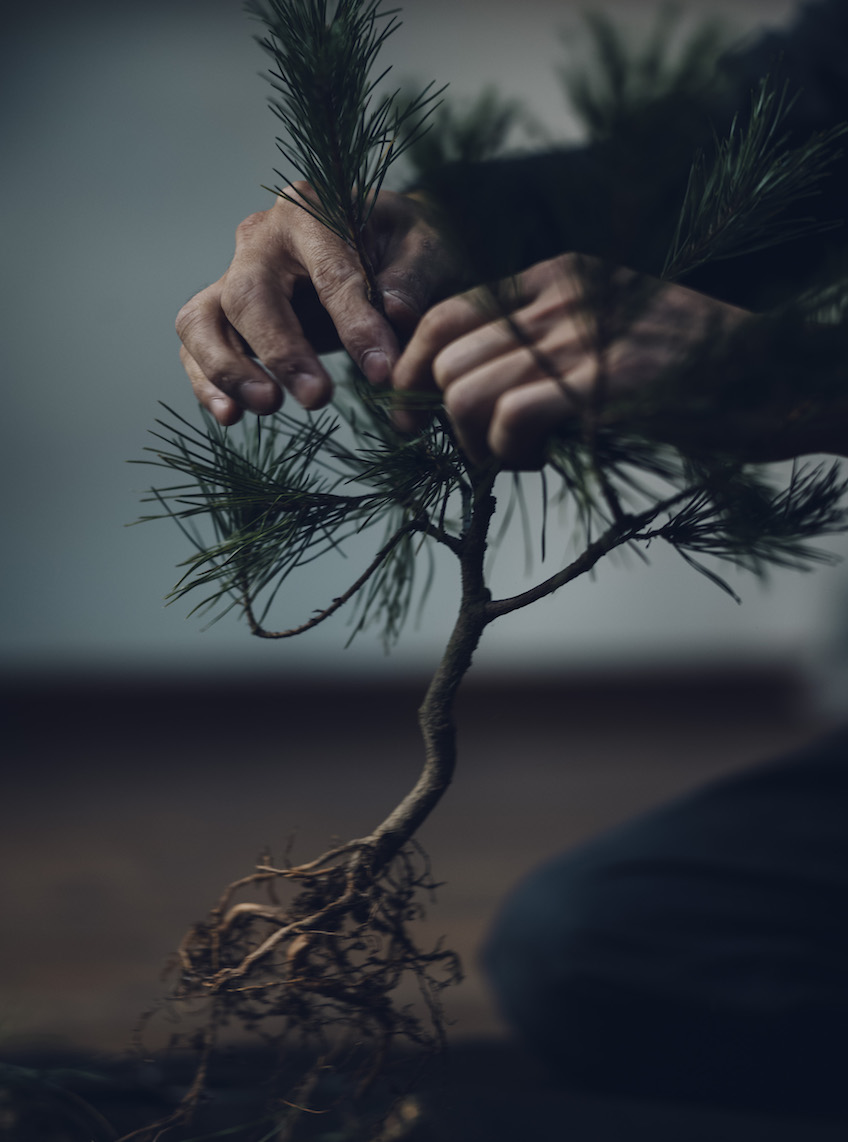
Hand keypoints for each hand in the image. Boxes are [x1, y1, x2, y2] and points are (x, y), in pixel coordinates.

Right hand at [177, 185, 455, 424]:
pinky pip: (196, 348)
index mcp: (310, 209)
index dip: (354, 324)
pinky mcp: (221, 316)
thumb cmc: (404, 246)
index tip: (382, 371)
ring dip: (230, 369)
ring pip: (203, 321)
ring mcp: (232, 277)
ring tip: (269, 406)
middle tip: (317, 397)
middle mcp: (260, 239)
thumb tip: (395, 313)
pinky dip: (207, 384)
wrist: (383, 246)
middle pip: (249, 295)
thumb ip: (414, 277)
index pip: (327, 271)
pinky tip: (231, 417)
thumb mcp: (427, 247)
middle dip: (281, 351)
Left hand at [392, 254, 749, 467]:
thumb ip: (541, 344)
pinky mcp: (601, 380)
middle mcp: (561, 293)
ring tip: (519, 459)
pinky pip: (505, 419)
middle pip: (444, 359)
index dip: (410, 372)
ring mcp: (582, 333)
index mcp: (558, 276)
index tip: (411, 419)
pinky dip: (508, 455)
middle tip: (484, 451)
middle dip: (446, 422)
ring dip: (477, 445)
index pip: (445, 313)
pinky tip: (543, 462)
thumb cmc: (688, 372)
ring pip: (464, 392)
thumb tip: (460, 392)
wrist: (773, 381)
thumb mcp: (607, 333)